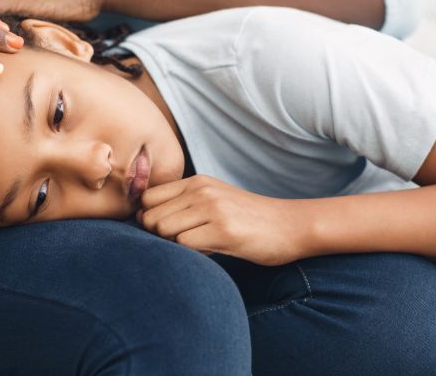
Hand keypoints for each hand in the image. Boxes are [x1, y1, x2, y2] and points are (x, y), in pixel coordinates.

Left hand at [136, 174, 310, 265]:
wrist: (290, 225)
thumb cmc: (249, 219)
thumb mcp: (215, 200)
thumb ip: (184, 205)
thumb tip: (145, 221)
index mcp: (197, 182)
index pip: (148, 197)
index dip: (149, 218)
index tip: (164, 231)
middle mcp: (201, 190)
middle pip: (151, 216)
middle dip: (158, 235)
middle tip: (181, 243)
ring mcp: (212, 208)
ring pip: (164, 229)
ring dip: (173, 245)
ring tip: (196, 246)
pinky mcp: (223, 230)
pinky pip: (184, 244)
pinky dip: (190, 253)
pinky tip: (209, 252)